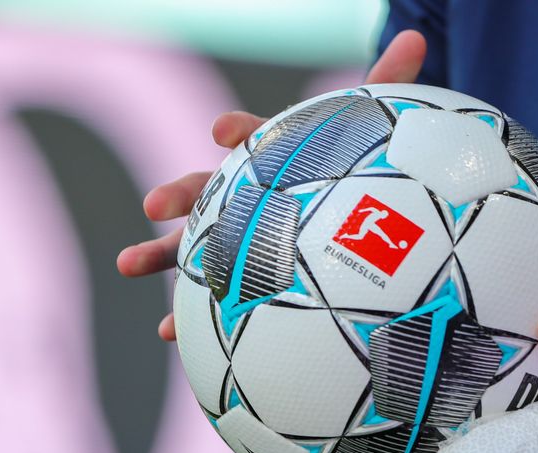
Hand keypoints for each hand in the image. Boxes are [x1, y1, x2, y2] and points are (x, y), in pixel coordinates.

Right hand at [116, 30, 427, 339]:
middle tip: (154, 203)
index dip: (238, 131)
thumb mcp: (368, 132)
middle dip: (179, 192)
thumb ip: (384, 85)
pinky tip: (171, 332)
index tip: (224, 132)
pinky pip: (209, 297)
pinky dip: (190, 313)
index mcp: (271, 156)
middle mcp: (242, 192)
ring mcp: (232, 235)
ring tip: (126, 263)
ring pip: (189, 243)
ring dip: (159, 251)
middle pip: (205, 188)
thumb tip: (412, 34)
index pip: (253, 136)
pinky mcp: (236, 276)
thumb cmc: (349, 173)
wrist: (344, 218)